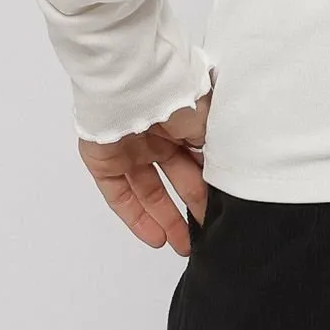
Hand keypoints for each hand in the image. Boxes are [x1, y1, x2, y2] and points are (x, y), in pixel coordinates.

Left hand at [77, 90, 210, 255]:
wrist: (132, 83)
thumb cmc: (174, 94)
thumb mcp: (207, 119)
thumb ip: (214, 146)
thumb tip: (224, 170)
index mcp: (183, 120)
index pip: (199, 160)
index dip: (211, 185)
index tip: (225, 209)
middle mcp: (157, 135)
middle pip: (177, 179)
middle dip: (193, 207)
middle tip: (207, 233)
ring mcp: (130, 150)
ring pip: (149, 192)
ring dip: (167, 219)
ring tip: (184, 245)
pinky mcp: (104, 163)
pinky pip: (120, 197)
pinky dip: (138, 219)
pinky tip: (156, 239)